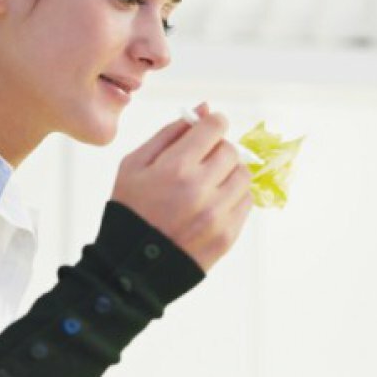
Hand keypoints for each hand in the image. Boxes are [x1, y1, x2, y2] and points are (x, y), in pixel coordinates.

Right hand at [111, 104, 253, 271]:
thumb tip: (204, 108)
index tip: (209, 128)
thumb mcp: (134, 165)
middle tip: (203, 161)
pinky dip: (233, 197)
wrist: (131, 267)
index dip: (213, 123)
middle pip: (231, 150)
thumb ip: (169, 133)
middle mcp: (200, 190)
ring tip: (208, 184)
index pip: (214, 127)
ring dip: (229, 173)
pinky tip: (212, 204)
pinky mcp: (227, 236)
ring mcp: (217, 215)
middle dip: (218, 149)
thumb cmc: (130, 211)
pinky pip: (246, 203)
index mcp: (175, 168)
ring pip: (244, 176)